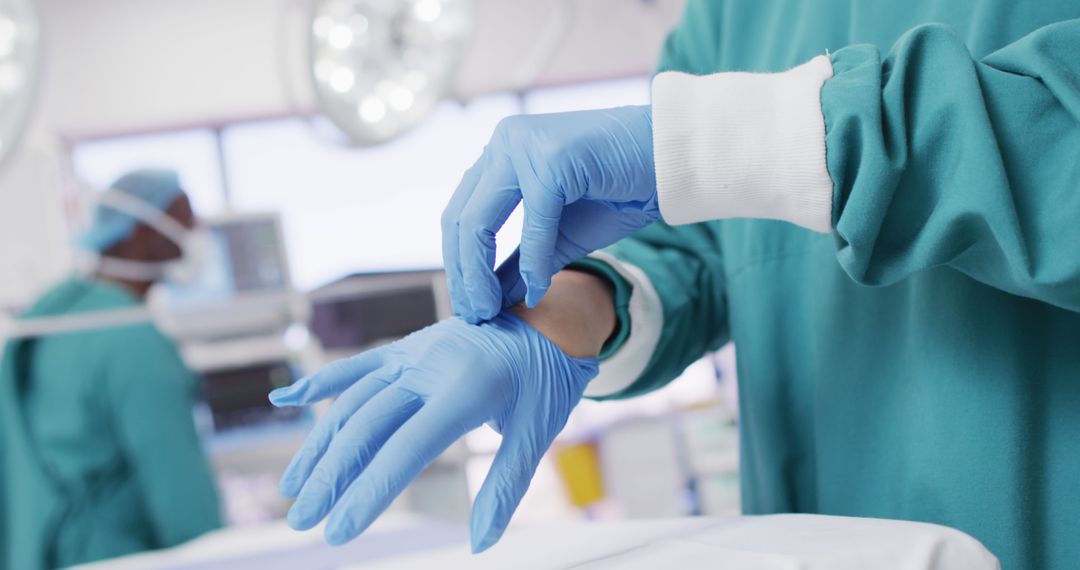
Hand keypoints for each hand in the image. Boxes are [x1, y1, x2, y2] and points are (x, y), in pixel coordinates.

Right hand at [269, 312, 598, 551]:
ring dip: (320, 446)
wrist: (550, 314)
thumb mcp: (540, 430)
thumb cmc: (548, 379)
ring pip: (354, 402)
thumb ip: (506, 486)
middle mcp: (431, 366)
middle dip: (331, 478)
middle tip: (302, 521)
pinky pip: (358, 366)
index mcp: (466, 389)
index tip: (338, 532)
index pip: (406, 449)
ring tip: (294, 489)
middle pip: (367, 427)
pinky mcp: (407, 346)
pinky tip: (285, 400)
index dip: (369, 493)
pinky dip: (321, 383)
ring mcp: (414, 353)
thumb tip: (481, 544)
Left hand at [442, 105, 656, 322]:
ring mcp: (523, 146)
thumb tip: (493, 299)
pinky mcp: (551, 160)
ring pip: (479, 222)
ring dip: (481, 274)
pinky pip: (532, 225)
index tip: (470, 305)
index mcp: (502, 154)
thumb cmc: (622, 189)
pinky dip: (534, 264)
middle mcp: (504, 143)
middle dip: (464, 275)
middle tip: (474, 316)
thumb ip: (524, 262)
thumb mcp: (561, 235)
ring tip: (491, 311)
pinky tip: (538, 291)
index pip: (460, 214)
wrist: (673, 160)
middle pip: (460, 220)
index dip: (460, 264)